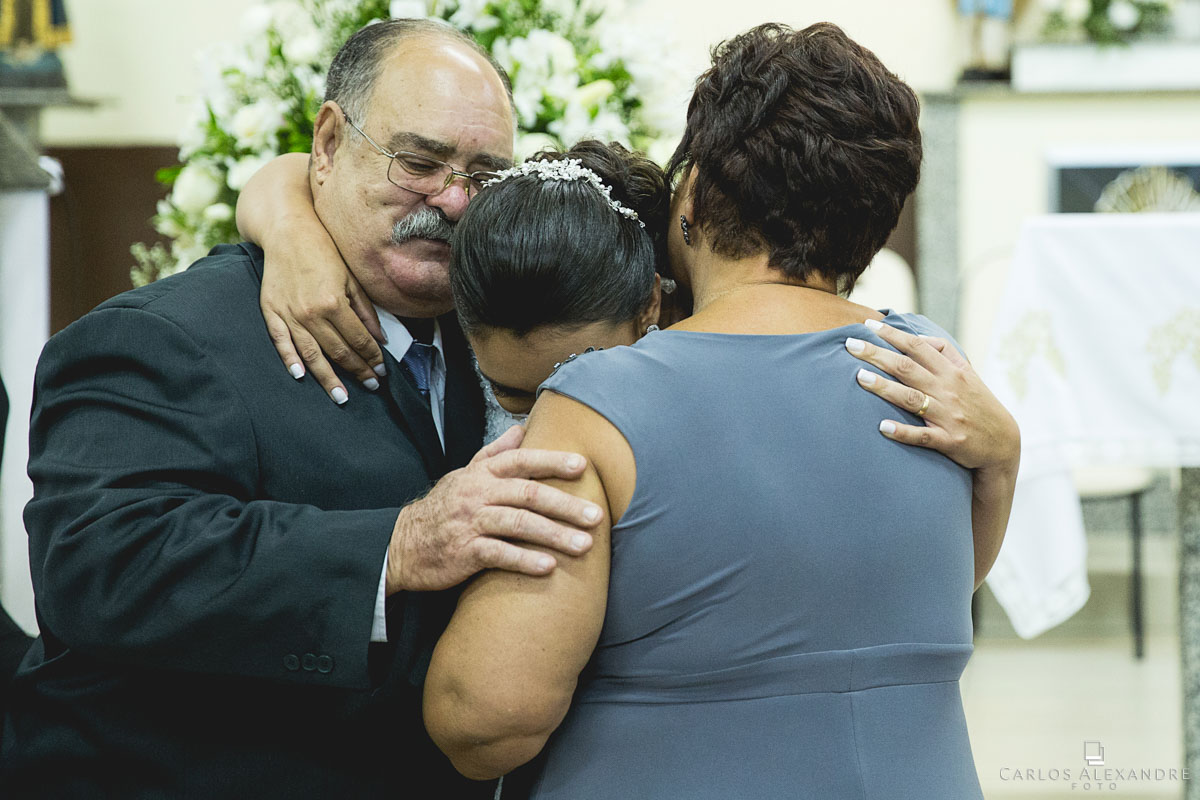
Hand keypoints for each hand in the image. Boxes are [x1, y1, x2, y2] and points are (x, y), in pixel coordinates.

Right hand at [259, 218, 385, 403]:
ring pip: (311, 354)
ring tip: (341, 396)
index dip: (372, 357)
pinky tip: (301, 376)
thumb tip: (380, 340)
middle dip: (357, 371)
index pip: (358, 340)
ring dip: (328, 378)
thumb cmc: (324, 251)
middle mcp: (310, 313)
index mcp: (334, 303)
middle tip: (371, 385)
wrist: (287, 232)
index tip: (382, 370)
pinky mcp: (271, 311)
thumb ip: (366, 311)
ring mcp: (288, 314)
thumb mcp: (352, 279)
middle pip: (337, 351)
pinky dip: (290, 360)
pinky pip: (281, 341)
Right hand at [386, 426, 602, 593]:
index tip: (583, 465)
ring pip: (518, 524)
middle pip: (527, 494)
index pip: (521, 461)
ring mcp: (470, 523)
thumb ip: (495, 452)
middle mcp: (478, 494)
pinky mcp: (464, 552)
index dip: (552, 461)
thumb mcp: (465, 474)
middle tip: (596, 516)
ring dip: (554, 534)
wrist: (403, 543)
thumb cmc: (444, 508)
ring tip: (583, 545)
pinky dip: (525, 560)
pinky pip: (499, 554)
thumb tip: (523, 428)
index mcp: (481, 474)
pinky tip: (549, 567)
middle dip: (565, 504)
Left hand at [846, 320, 1019, 473]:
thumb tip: (918, 338)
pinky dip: (903, 431)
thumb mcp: (968, 374)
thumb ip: (945, 353)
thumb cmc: (978, 404)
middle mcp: (948, 390)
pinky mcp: (949, 441)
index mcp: (952, 372)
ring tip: (859, 377)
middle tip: (850, 345)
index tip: (869, 324)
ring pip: (911, 399)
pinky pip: (922, 436)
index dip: (893, 335)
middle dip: (877, 355)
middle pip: (907, 368)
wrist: (1003, 443)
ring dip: (884, 388)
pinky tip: (882, 427)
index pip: (918, 347)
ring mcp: (948, 416)